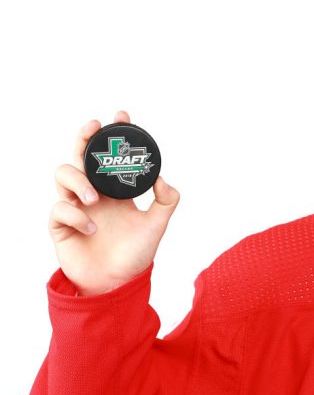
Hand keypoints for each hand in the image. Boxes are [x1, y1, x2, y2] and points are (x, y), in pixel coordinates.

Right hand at [48, 110, 179, 295]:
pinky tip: (91, 228)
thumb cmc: (136, 254)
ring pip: (62, 175)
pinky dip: (75, 214)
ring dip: (77, 180)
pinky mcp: (61, 226)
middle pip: (81, 156)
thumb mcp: (158, 224)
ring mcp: (75, 207)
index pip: (110, 157)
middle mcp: (93, 194)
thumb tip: (161, 177)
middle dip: (84, 138)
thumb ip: (167, 200)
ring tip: (95, 198)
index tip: (122, 117)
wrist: (117, 284)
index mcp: (115, 191)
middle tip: (94, 128)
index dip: (114, 135)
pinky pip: (58, 209)